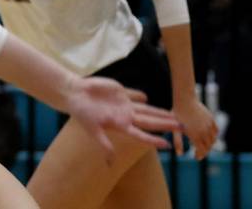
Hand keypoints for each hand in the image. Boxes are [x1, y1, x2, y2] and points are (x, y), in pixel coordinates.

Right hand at [65, 77, 180, 163]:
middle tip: (182, 127)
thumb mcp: (92, 129)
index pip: (140, 134)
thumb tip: (110, 163)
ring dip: (161, 113)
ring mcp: (124, 105)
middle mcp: (125, 116)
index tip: (167, 145)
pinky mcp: (120, 93)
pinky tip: (147, 99)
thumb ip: (103, 144)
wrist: (74, 93)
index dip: (153, 139)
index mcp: (120, 125)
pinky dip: (142, 97)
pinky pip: (134, 96)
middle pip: (150, 121)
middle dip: (166, 124)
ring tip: (174, 116)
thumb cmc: (81, 112)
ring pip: (147, 109)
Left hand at [173, 96, 218, 159]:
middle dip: (204, 151)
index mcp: (195, 136)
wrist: (185, 100)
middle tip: (199, 153)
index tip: (196, 157)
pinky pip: (216, 131)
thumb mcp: (175, 129)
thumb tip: (179, 154)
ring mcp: (209, 125)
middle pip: (208, 146)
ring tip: (204, 146)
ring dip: (210, 145)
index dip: (199, 155)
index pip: (201, 150)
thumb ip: (178, 142)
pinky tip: (209, 137)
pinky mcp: (212, 119)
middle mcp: (204, 132)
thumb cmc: (177, 114)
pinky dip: (214, 136)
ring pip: (213, 140)